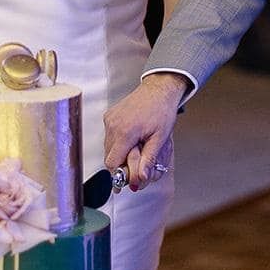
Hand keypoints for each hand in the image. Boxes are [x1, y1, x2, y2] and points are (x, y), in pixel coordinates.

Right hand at [104, 73, 185, 190]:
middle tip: (135, 165)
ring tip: (136, 148)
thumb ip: (148, 160)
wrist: (159, 89)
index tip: (126, 180)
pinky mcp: (109, 116)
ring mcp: (110, 119)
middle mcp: (113, 125)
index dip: (119, 174)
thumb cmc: (162, 110)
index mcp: (125, 131)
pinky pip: (109, 136)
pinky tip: (131, 138)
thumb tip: (141, 178)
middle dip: (121, 164)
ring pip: (108, 147)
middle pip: (109, 156)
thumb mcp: (160, 138)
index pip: (113, 163)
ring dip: (119, 153)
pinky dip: (117, 141)